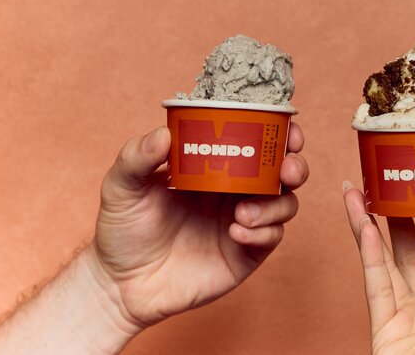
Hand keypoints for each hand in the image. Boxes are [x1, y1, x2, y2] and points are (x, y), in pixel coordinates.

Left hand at [92, 124, 308, 330]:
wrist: (120, 285)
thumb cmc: (122, 230)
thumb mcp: (121, 187)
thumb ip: (136, 157)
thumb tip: (164, 134)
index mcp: (214, 167)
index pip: (255, 143)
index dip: (278, 133)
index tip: (286, 129)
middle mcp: (235, 191)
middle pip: (283, 173)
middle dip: (294, 167)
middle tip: (286, 171)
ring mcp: (243, 222)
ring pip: (285, 205)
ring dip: (275, 205)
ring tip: (241, 213)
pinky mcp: (246, 254)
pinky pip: (271, 238)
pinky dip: (262, 232)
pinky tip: (235, 232)